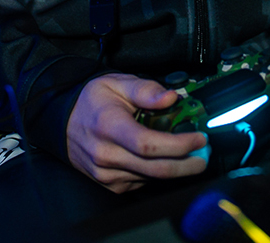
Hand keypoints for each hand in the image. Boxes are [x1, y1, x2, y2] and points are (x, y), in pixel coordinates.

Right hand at [65, 74, 209, 191]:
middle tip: (204, 154)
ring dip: (176, 169)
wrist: (64, 124)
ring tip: (190, 154)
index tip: (199, 138)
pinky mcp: (110, 185)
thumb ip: (146, 89)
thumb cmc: (93, 103)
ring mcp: (107, 174)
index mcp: (109, 126)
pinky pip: (142, 183)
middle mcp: (106, 154)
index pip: (148, 144)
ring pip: (151, 178)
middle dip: (187, 164)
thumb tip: (171, 97)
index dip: (178, 145)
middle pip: (155, 168)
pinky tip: (162, 159)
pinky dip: (157, 173)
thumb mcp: (117, 83)